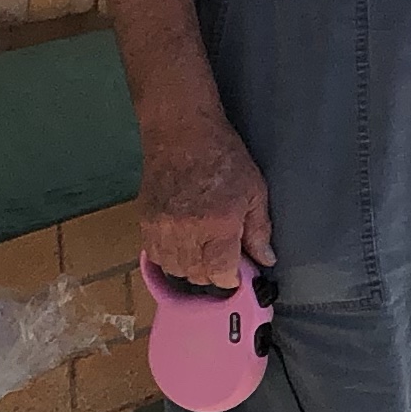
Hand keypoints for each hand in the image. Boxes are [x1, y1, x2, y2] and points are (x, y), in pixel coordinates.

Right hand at [140, 112, 275, 287]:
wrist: (181, 132)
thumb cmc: (224, 158)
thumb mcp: (254, 191)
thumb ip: (259, 230)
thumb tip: (265, 260)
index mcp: (218, 224)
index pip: (220, 273)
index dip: (231, 278)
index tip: (238, 272)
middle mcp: (186, 231)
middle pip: (196, 275)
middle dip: (212, 274)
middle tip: (223, 259)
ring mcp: (161, 227)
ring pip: (173, 268)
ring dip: (190, 268)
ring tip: (203, 253)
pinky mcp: (145, 221)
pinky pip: (154, 255)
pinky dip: (169, 257)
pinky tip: (182, 245)